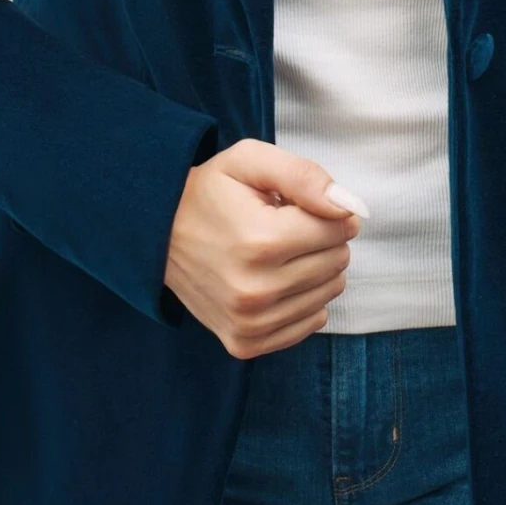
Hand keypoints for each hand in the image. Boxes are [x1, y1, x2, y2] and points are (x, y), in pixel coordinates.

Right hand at [163, 139, 367, 356]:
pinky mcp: (244, 343)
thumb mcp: (250, 161)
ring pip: (329, 293)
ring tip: (276, 252)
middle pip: (337, 261)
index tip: (299, 205)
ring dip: (314, 268)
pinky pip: (310, 323)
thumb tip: (350, 207)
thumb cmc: (209, 193)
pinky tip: (275, 279)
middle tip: (284, 226)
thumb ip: (304, 176)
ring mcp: (248, 322)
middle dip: (321, 237)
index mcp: (260, 241)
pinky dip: (303, 299)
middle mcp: (255, 290)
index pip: (338, 227)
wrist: (155, 236)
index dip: (328, 209)